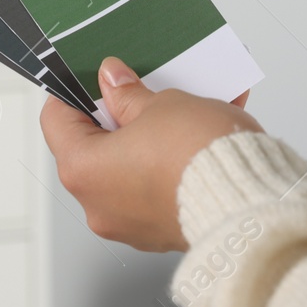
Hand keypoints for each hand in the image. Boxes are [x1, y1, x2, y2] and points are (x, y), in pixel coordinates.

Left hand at [41, 56, 262, 251]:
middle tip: (142, 89)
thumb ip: (129, 94)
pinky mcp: (164, 230)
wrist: (250, 202)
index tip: (93, 76)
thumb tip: (113, 81)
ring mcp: (132, 223)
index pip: (57, 121)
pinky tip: (205, 131)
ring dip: (153, 137)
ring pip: (133, 167)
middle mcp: (100, 205)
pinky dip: (176, 161)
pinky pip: (162, 185)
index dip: (73, 91)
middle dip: (121, 114)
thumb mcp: (162, 105)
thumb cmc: (201, 159)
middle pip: (96, 147)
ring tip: (185, 107)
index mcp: (84, 170)